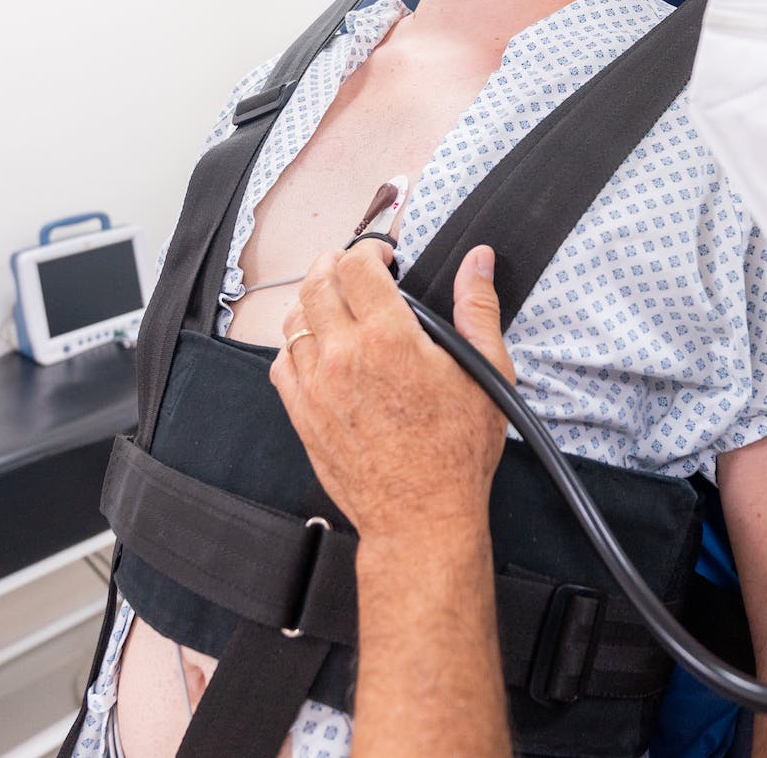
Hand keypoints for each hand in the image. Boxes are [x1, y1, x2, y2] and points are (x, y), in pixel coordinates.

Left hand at [271, 243, 513, 540]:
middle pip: (317, 283)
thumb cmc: (456, 454)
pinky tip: (316, 348)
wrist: (421, 516)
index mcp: (389, 338)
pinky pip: (281, 363)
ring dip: (312, 301)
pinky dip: (294, 345)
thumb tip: (479, 262)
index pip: (356, 266)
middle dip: (333, 264)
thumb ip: (478, 308)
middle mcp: (344, 356)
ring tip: (334, 304)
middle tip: (351, 268)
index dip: (368, 249)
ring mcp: (317, 386)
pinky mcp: (303, 415)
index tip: (382, 257)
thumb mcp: (485, 372)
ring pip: (294, 320)